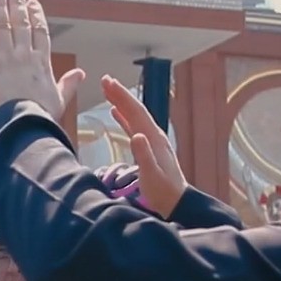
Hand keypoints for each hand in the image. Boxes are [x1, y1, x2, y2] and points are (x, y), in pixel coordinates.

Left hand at [0, 0, 84, 122]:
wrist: (22, 125)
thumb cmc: (40, 117)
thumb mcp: (59, 100)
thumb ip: (68, 84)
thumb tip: (81, 74)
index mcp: (42, 63)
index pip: (40, 31)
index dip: (36, 15)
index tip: (33, 2)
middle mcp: (25, 55)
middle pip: (21, 23)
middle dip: (17, 4)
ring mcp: (6, 58)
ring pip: (2, 25)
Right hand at [101, 75, 188, 216]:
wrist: (175, 201)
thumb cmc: (162, 191)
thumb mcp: (152, 175)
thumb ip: (144, 156)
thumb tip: (136, 135)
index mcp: (153, 139)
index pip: (136, 112)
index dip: (122, 96)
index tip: (108, 83)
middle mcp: (153, 135)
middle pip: (135, 109)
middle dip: (120, 93)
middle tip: (104, 80)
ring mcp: (152, 140)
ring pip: (134, 116)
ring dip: (121, 102)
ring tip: (107, 90)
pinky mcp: (149, 147)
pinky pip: (133, 126)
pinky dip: (124, 117)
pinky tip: (116, 113)